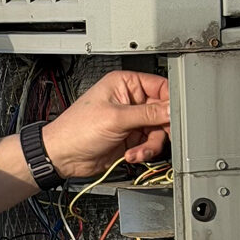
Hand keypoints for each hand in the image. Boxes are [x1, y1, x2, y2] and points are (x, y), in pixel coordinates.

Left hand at [41, 71, 169, 178]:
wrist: (63, 156)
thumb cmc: (77, 129)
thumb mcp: (116, 118)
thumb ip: (148, 114)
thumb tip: (171, 109)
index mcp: (125, 84)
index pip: (160, 87)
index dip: (170, 102)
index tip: (176, 116)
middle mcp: (130, 100)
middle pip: (163, 112)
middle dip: (160, 128)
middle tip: (156, 137)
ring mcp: (131, 121)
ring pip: (158, 132)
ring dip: (150, 145)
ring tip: (137, 151)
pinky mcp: (131, 139)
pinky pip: (149, 145)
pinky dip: (144, 152)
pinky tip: (131, 155)